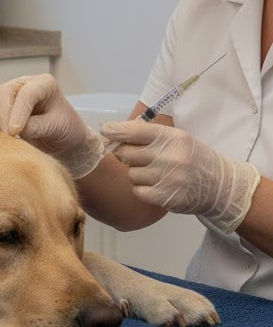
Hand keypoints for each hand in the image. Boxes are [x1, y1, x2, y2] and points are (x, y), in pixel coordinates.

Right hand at [0, 74, 103, 178]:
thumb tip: (15, 129)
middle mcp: (25, 83)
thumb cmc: (65, 130)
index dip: (19, 111)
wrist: (62, 139)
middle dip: (3, 115)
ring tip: (7, 137)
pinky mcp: (0, 103)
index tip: (15, 132)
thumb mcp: (58, 129)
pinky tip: (2, 133)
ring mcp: (11, 92)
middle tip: (8, 137)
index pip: (27, 92)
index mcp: (45, 84)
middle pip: (5, 91)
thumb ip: (38, 127)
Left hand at [100, 120, 260, 233]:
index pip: (134, 130)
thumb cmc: (192, 158)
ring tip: (155, 173)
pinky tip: (155, 186)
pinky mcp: (165, 197)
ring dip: (136, 174)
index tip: (105, 130)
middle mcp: (169, 155)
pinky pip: (137, 191)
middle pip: (126, 153)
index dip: (115, 130)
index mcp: (171, 137)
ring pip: (131, 173)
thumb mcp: (177, 139)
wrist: (220, 186)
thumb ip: (148, 135)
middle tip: (138, 158)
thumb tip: (113, 132)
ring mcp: (168, 177)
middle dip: (126, 155)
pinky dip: (142, 189)